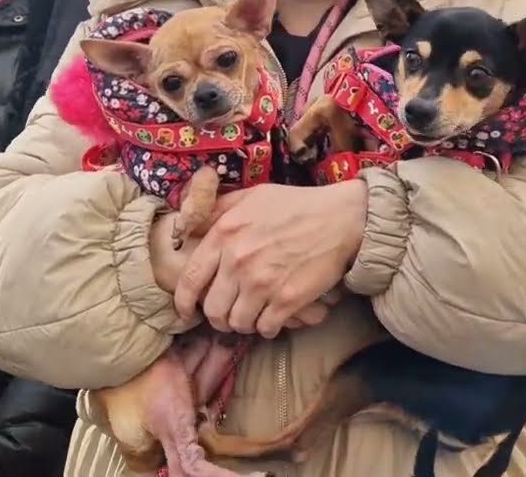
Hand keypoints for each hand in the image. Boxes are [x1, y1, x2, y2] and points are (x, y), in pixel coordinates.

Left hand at [175, 181, 366, 338]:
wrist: (341, 218)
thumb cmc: (296, 205)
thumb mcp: (251, 196)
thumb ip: (217, 210)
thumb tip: (187, 227)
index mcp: (225, 233)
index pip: (190, 279)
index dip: (184, 302)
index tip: (187, 311)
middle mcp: (238, 259)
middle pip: (213, 309)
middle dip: (219, 317)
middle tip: (229, 314)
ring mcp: (262, 282)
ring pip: (237, 323)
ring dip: (244, 324)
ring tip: (253, 315)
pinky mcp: (287, 299)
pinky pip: (265, 328)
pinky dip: (267, 328)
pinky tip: (273, 319)